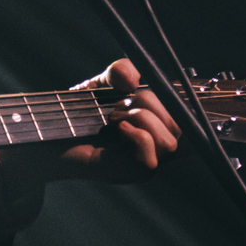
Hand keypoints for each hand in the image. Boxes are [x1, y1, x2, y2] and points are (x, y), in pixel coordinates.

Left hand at [0, 59, 180, 190]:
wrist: (43, 131)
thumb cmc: (75, 111)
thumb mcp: (101, 83)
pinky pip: (150, 157)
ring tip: (113, 116)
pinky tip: (116, 127)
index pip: (196, 123)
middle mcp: (155, 147)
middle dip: (153, 103)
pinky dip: (135, 135)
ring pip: (170, 142)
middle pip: (184, 127)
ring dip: (141, 118)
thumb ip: (120, 71)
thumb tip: (130, 77)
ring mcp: (144, 162)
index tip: (196, 89)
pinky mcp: (127, 174)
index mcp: (156, 127)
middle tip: (121, 102)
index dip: (202, 109)